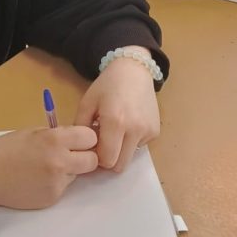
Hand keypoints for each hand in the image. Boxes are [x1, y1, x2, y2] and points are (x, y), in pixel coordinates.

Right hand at [0, 126, 97, 208]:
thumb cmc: (6, 149)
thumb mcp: (34, 132)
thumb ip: (58, 135)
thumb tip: (78, 140)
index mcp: (55, 139)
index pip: (90, 138)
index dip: (86, 139)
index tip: (80, 141)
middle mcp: (60, 161)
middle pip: (92, 161)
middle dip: (85, 157)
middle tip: (71, 156)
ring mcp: (57, 182)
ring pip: (77, 175)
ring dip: (69, 171)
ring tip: (45, 168)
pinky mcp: (52, 197)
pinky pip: (63, 188)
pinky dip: (55, 183)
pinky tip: (38, 180)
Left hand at [74, 50, 160, 171]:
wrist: (134, 71)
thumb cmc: (107, 86)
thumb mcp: (87, 103)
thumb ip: (81, 128)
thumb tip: (82, 150)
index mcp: (115, 122)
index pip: (106, 160)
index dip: (96, 158)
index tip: (92, 148)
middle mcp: (135, 130)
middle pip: (119, 165)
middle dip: (109, 159)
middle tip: (102, 145)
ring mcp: (148, 131)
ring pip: (130, 157)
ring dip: (120, 151)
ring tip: (115, 132)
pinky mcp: (155, 131)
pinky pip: (139, 147)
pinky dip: (131, 142)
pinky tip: (128, 124)